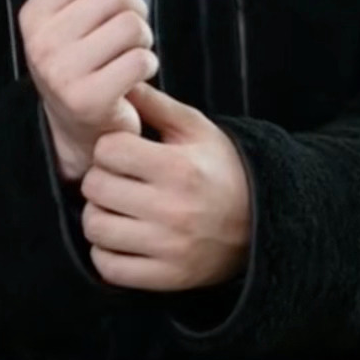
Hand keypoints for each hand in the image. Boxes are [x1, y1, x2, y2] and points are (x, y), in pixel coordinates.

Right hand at [18, 0, 157, 179]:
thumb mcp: (73, 16)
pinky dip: (147, 66)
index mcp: (36, 12)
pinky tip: (132, 77)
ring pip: (132, 26)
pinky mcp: (88, 98)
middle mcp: (41, 40)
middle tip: (129, 32)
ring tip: (128, 54)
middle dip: (137, 10)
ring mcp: (61, 72)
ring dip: (143, 39)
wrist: (74, 130)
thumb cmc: (82, 62)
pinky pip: (140, 60)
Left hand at [79, 82, 251, 292]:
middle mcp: (172, 209)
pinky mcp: (166, 278)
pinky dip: (105, 252)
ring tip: (116, 207)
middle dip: (101, 178)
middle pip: (96, 187)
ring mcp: (169, 247)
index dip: (109, 147)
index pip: (108, 150)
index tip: (122, 152)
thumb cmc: (222, 167)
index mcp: (179, 167)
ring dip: (99, 214)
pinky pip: (109, 267)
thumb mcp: (196, 128)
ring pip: (96, 227)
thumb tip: (119, 82)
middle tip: (117, 179)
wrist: (263, 222)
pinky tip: (120, 237)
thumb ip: (154, 104)